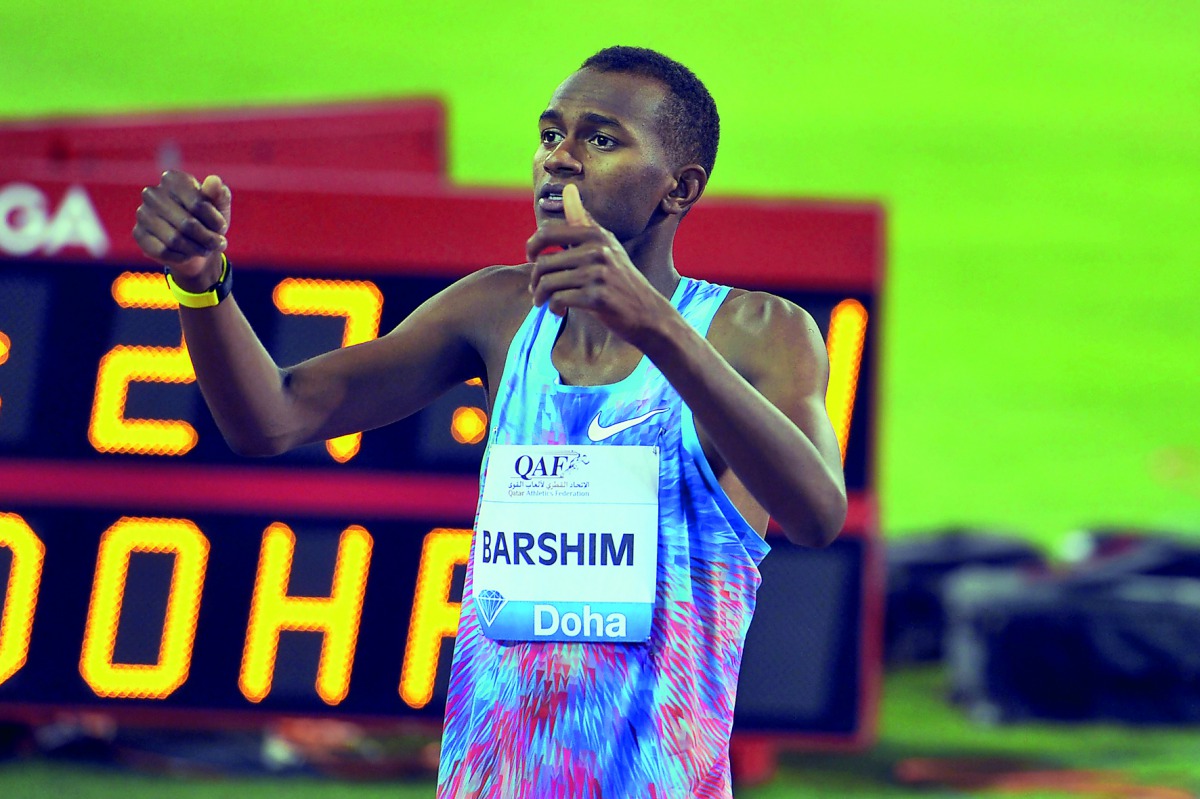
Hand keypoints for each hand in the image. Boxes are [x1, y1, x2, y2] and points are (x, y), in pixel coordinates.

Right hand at [132, 171, 230, 290]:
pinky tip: (187, 253)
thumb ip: (219, 194)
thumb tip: (214, 181)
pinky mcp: (138, 233)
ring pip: (175, 240)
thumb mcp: (220, 206)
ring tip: (205, 249)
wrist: (195, 242)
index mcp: (173, 179)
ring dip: (196, 249)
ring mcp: (142, 213)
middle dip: (208, 239)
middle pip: (187, 224)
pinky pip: (162, 251)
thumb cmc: (208, 219)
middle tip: (218, 244)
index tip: (222, 227)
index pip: (199, 205)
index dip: (215, 221)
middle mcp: (153, 193)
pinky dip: (181, 256)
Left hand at [525, 184, 669, 344]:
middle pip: (543, 263)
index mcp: (596, 234)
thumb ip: (582, 220)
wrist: (646, 311)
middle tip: (537, 292)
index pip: (547, 233)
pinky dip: (553, 308)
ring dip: (541, 296)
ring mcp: (598, 273)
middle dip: (535, 281)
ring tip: (544, 302)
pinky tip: (559, 311)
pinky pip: (559, 300)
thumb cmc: (619, 278)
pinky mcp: (598, 297)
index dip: (531, 247)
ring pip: (548, 283)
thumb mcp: (605, 244)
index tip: (531, 258)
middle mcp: (598, 250)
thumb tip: (568, 188)